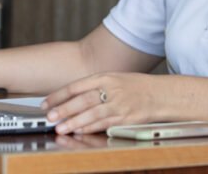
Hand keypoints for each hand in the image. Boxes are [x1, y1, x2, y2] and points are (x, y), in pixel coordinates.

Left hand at [41, 72, 161, 134]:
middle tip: (50, 117)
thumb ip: (94, 86)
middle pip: (82, 100)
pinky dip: (90, 128)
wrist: (161, 94)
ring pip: (91, 114)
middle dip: (63, 110)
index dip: (59, 95)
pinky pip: (104, 124)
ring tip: (61, 128)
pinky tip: (79, 131)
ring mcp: (119, 104)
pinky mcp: (125, 118)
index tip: (46, 103)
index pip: (76, 86)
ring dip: (74, 122)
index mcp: (105, 77)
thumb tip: (70, 97)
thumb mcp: (114, 78)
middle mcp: (111, 89)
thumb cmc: (135, 86)